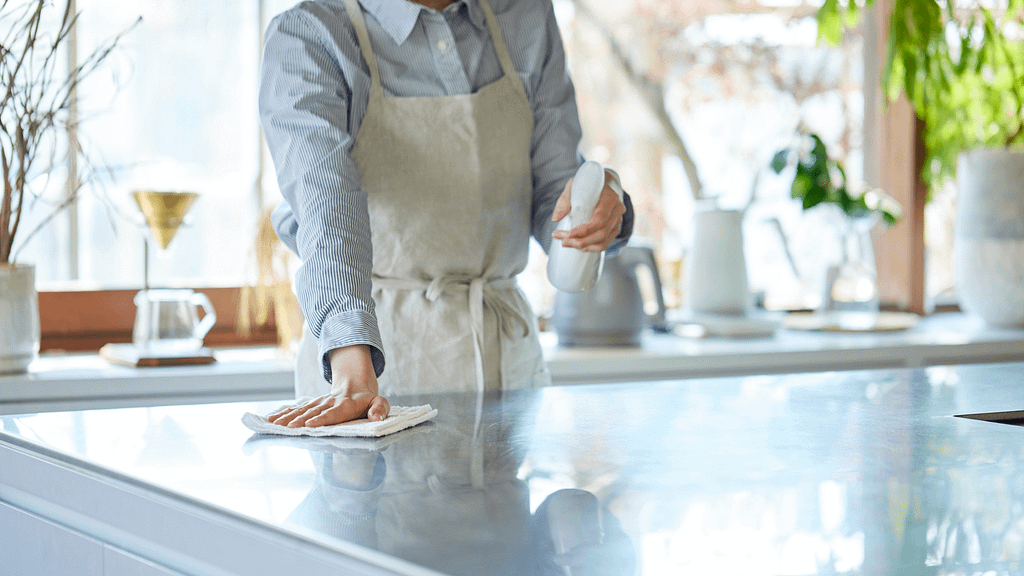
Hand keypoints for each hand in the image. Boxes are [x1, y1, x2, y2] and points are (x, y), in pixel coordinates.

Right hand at [267, 345, 389, 427]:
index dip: (322, 418)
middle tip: (287, 428)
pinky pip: (296, 409)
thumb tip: (376, 418)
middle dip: (299, 420)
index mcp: (347, 404)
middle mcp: (330, 402)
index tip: (310, 424)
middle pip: (313, 412)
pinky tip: (270, 419)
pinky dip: (283, 413)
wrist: (355, 385)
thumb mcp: (380, 402)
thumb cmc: (367, 400)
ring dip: (287, 417)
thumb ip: (381, 409)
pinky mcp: (311, 405)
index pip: (334, 412)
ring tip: (274, 424)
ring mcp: (319, 403)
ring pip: (302, 410)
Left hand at [551, 169, 624, 251]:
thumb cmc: (588, 183)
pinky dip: (591, 247)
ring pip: (604, 241)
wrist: (602, 183)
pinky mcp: (614, 228)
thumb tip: (556, 218)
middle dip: (581, 241)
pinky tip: (578, 245)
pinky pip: (605, 243)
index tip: (569, 233)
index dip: (585, 229)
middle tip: (563, 241)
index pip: (600, 218)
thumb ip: (565, 199)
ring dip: (584, 246)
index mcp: (610, 197)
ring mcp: (617, 220)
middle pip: (602, 233)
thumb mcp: (574, 185)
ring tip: (567, 243)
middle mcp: (617, 210)